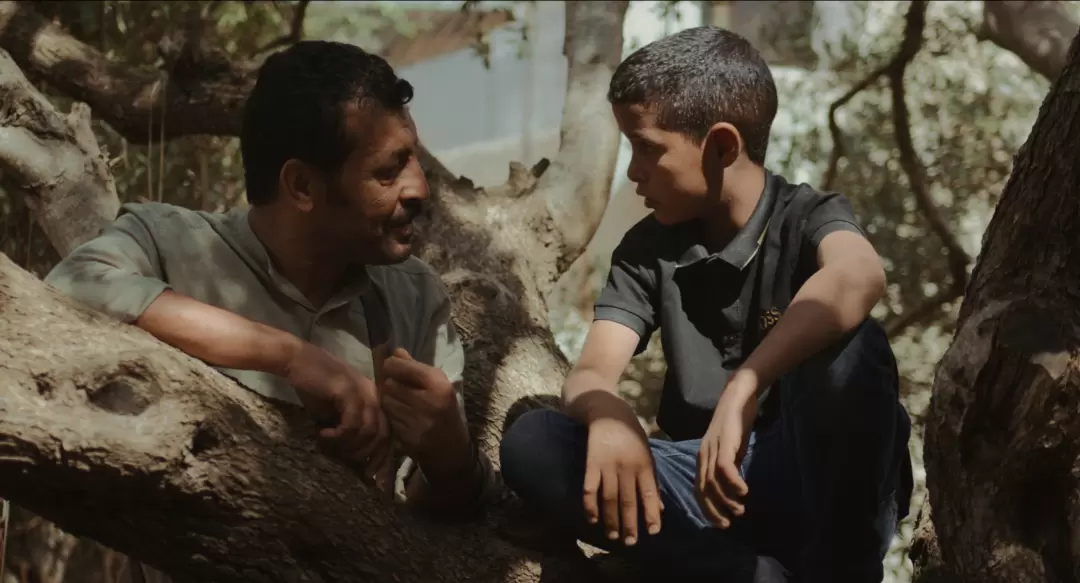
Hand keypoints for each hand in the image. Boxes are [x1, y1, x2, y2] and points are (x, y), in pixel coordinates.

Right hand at [283, 341, 391, 473]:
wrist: (297, 361)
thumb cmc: (316, 388)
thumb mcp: (337, 414)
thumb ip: (350, 431)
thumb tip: (357, 460)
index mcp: (376, 401)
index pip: (388, 433)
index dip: (383, 458)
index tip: (374, 476)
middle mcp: (375, 396)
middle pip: (382, 435)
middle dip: (368, 455)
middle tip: (351, 466)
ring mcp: (364, 392)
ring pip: (368, 432)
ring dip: (349, 446)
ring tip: (332, 446)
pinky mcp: (348, 391)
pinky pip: (352, 423)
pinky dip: (338, 435)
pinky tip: (323, 434)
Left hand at [380, 348, 471, 478]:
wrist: (450, 447)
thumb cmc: (444, 409)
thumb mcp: (438, 385)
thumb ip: (416, 367)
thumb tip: (395, 351)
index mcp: (438, 384)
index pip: (402, 367)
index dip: (391, 364)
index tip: (392, 367)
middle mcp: (428, 401)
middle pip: (390, 384)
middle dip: (389, 384)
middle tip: (395, 387)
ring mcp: (417, 421)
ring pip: (386, 402)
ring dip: (388, 400)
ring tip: (398, 402)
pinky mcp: (407, 437)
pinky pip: (389, 419)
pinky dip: (391, 416)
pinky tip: (401, 416)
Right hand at [581, 396, 661, 546]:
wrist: (607, 412)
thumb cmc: (631, 435)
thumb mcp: (647, 453)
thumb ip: (652, 480)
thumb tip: (660, 508)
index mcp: (644, 463)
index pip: (650, 494)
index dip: (651, 514)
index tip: (653, 532)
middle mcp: (627, 466)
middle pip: (628, 500)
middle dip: (630, 524)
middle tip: (631, 543)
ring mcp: (607, 465)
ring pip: (609, 499)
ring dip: (611, 520)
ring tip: (613, 536)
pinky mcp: (591, 463)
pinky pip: (589, 489)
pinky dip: (590, 506)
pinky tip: (592, 519)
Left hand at [696, 370, 758, 527]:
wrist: (739, 395)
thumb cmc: (736, 423)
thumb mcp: (730, 449)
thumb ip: (729, 467)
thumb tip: (733, 489)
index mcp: (702, 458)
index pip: (698, 489)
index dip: (706, 509)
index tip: (719, 523)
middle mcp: (703, 454)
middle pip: (702, 489)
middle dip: (713, 510)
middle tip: (727, 524)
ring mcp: (712, 447)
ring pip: (713, 481)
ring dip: (726, 500)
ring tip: (739, 510)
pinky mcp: (724, 441)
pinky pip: (724, 467)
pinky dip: (733, 482)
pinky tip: (744, 491)